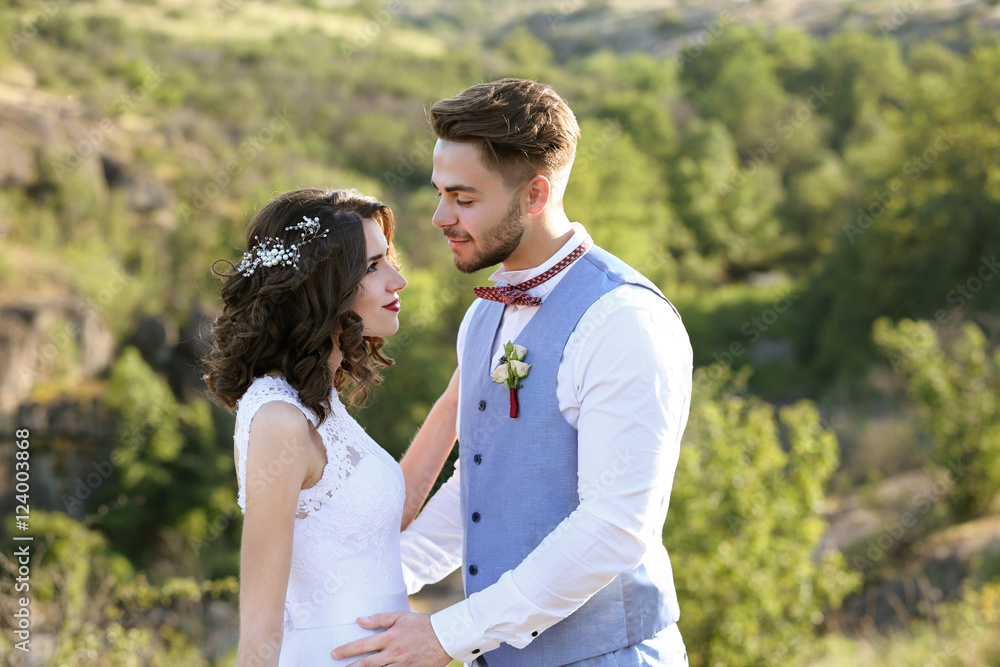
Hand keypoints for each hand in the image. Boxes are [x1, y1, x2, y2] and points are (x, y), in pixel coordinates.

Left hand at [331, 611, 451, 666]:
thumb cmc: (422, 625)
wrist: (447, 637)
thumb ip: (379, 619)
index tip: (334, 654)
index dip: (347, 650)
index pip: (363, 645)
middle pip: (367, 664)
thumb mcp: (401, 617)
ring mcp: (403, 665)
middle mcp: (395, 653)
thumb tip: (360, 620)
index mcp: (390, 637)